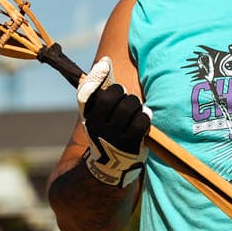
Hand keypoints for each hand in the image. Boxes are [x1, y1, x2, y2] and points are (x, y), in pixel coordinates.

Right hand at [77, 56, 150, 187]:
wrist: (109, 169)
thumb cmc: (107, 132)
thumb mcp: (98, 116)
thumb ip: (101, 91)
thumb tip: (104, 61)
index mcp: (88, 117)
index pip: (86, 94)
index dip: (95, 76)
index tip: (105, 65)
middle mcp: (97, 127)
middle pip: (112, 97)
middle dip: (122, 93)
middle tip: (125, 97)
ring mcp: (113, 137)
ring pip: (129, 107)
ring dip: (135, 104)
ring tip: (135, 109)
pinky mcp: (129, 145)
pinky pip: (141, 121)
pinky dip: (145, 117)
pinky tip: (143, 118)